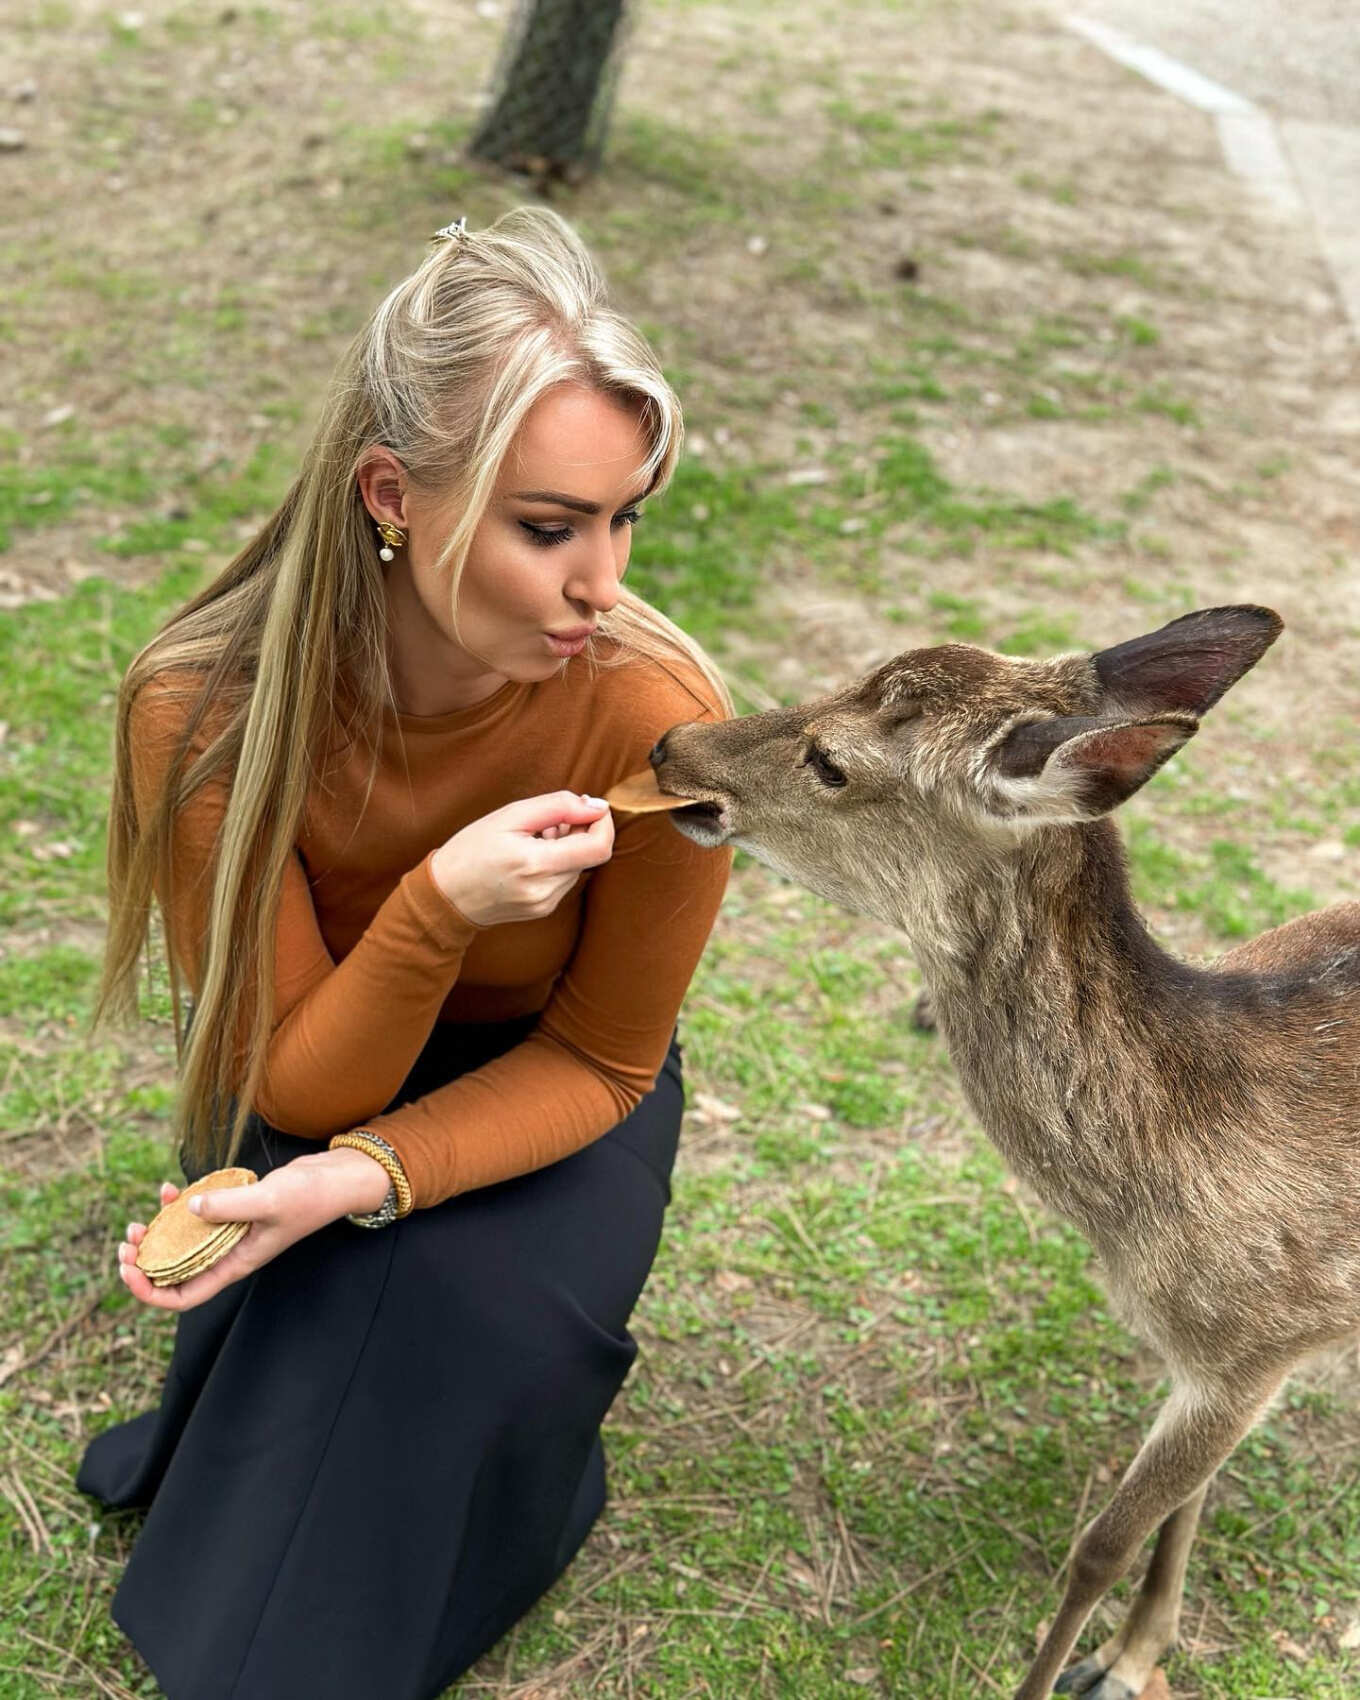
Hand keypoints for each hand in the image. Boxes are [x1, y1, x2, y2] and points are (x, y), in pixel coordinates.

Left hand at [115, 1149, 387, 1312]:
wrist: (337, 1179)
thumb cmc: (310, 1197)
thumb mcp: (268, 1200)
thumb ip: (228, 1206)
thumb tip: (188, 1208)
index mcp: (235, 1264)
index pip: (184, 1296)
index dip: (151, 1292)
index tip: (129, 1271)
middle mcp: (229, 1253)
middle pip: (177, 1270)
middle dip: (146, 1260)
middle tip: (129, 1240)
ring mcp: (231, 1232)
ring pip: (183, 1242)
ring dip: (158, 1234)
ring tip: (140, 1220)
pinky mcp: (235, 1210)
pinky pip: (198, 1214)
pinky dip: (180, 1205)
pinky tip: (171, 1189)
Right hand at [429, 791, 614, 926]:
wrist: (444, 894)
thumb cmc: (471, 849)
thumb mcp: (510, 816)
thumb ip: (558, 807)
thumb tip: (597, 806)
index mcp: (536, 864)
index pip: (599, 847)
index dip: (603, 823)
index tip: (591, 807)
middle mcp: (546, 891)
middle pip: (590, 856)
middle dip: (579, 831)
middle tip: (548, 821)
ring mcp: (545, 905)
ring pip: (578, 867)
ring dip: (567, 847)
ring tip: (532, 839)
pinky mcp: (543, 910)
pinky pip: (564, 880)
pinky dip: (556, 863)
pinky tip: (529, 857)